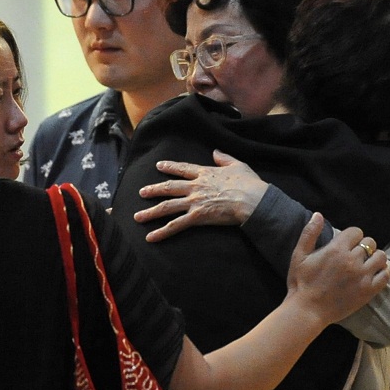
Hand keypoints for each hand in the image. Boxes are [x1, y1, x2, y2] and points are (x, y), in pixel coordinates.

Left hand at [135, 150, 269, 241]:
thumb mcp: (237, 165)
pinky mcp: (197, 216)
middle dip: (153, 190)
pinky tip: (150, 237)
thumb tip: (216, 152)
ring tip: (137, 217)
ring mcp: (194, 201)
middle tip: (141, 192)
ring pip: (167, 206)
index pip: (183, 169)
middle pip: (169, 187)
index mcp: (204, 173)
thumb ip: (224, 158)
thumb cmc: (248, 183)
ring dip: (150, 212)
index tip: (159, 165)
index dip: (170, 167)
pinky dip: (162, 232)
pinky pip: (176, 225)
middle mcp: (195, 186)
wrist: (252, 199)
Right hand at [287, 213, 389, 325]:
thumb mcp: (299, 255)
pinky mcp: (368, 291)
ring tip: (366, 262)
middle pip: (370, 243)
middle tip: (355, 253)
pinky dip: (383, 271)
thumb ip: (310, 233)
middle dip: (363, 245)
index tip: (347, 242)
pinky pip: (385, 275)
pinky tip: (374, 272)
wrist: (307, 310)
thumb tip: (318, 214)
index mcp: (336, 250)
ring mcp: (362, 276)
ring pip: (381, 257)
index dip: (352, 235)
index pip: (356, 232)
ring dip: (375, 257)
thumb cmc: (301, 282)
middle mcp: (352, 261)